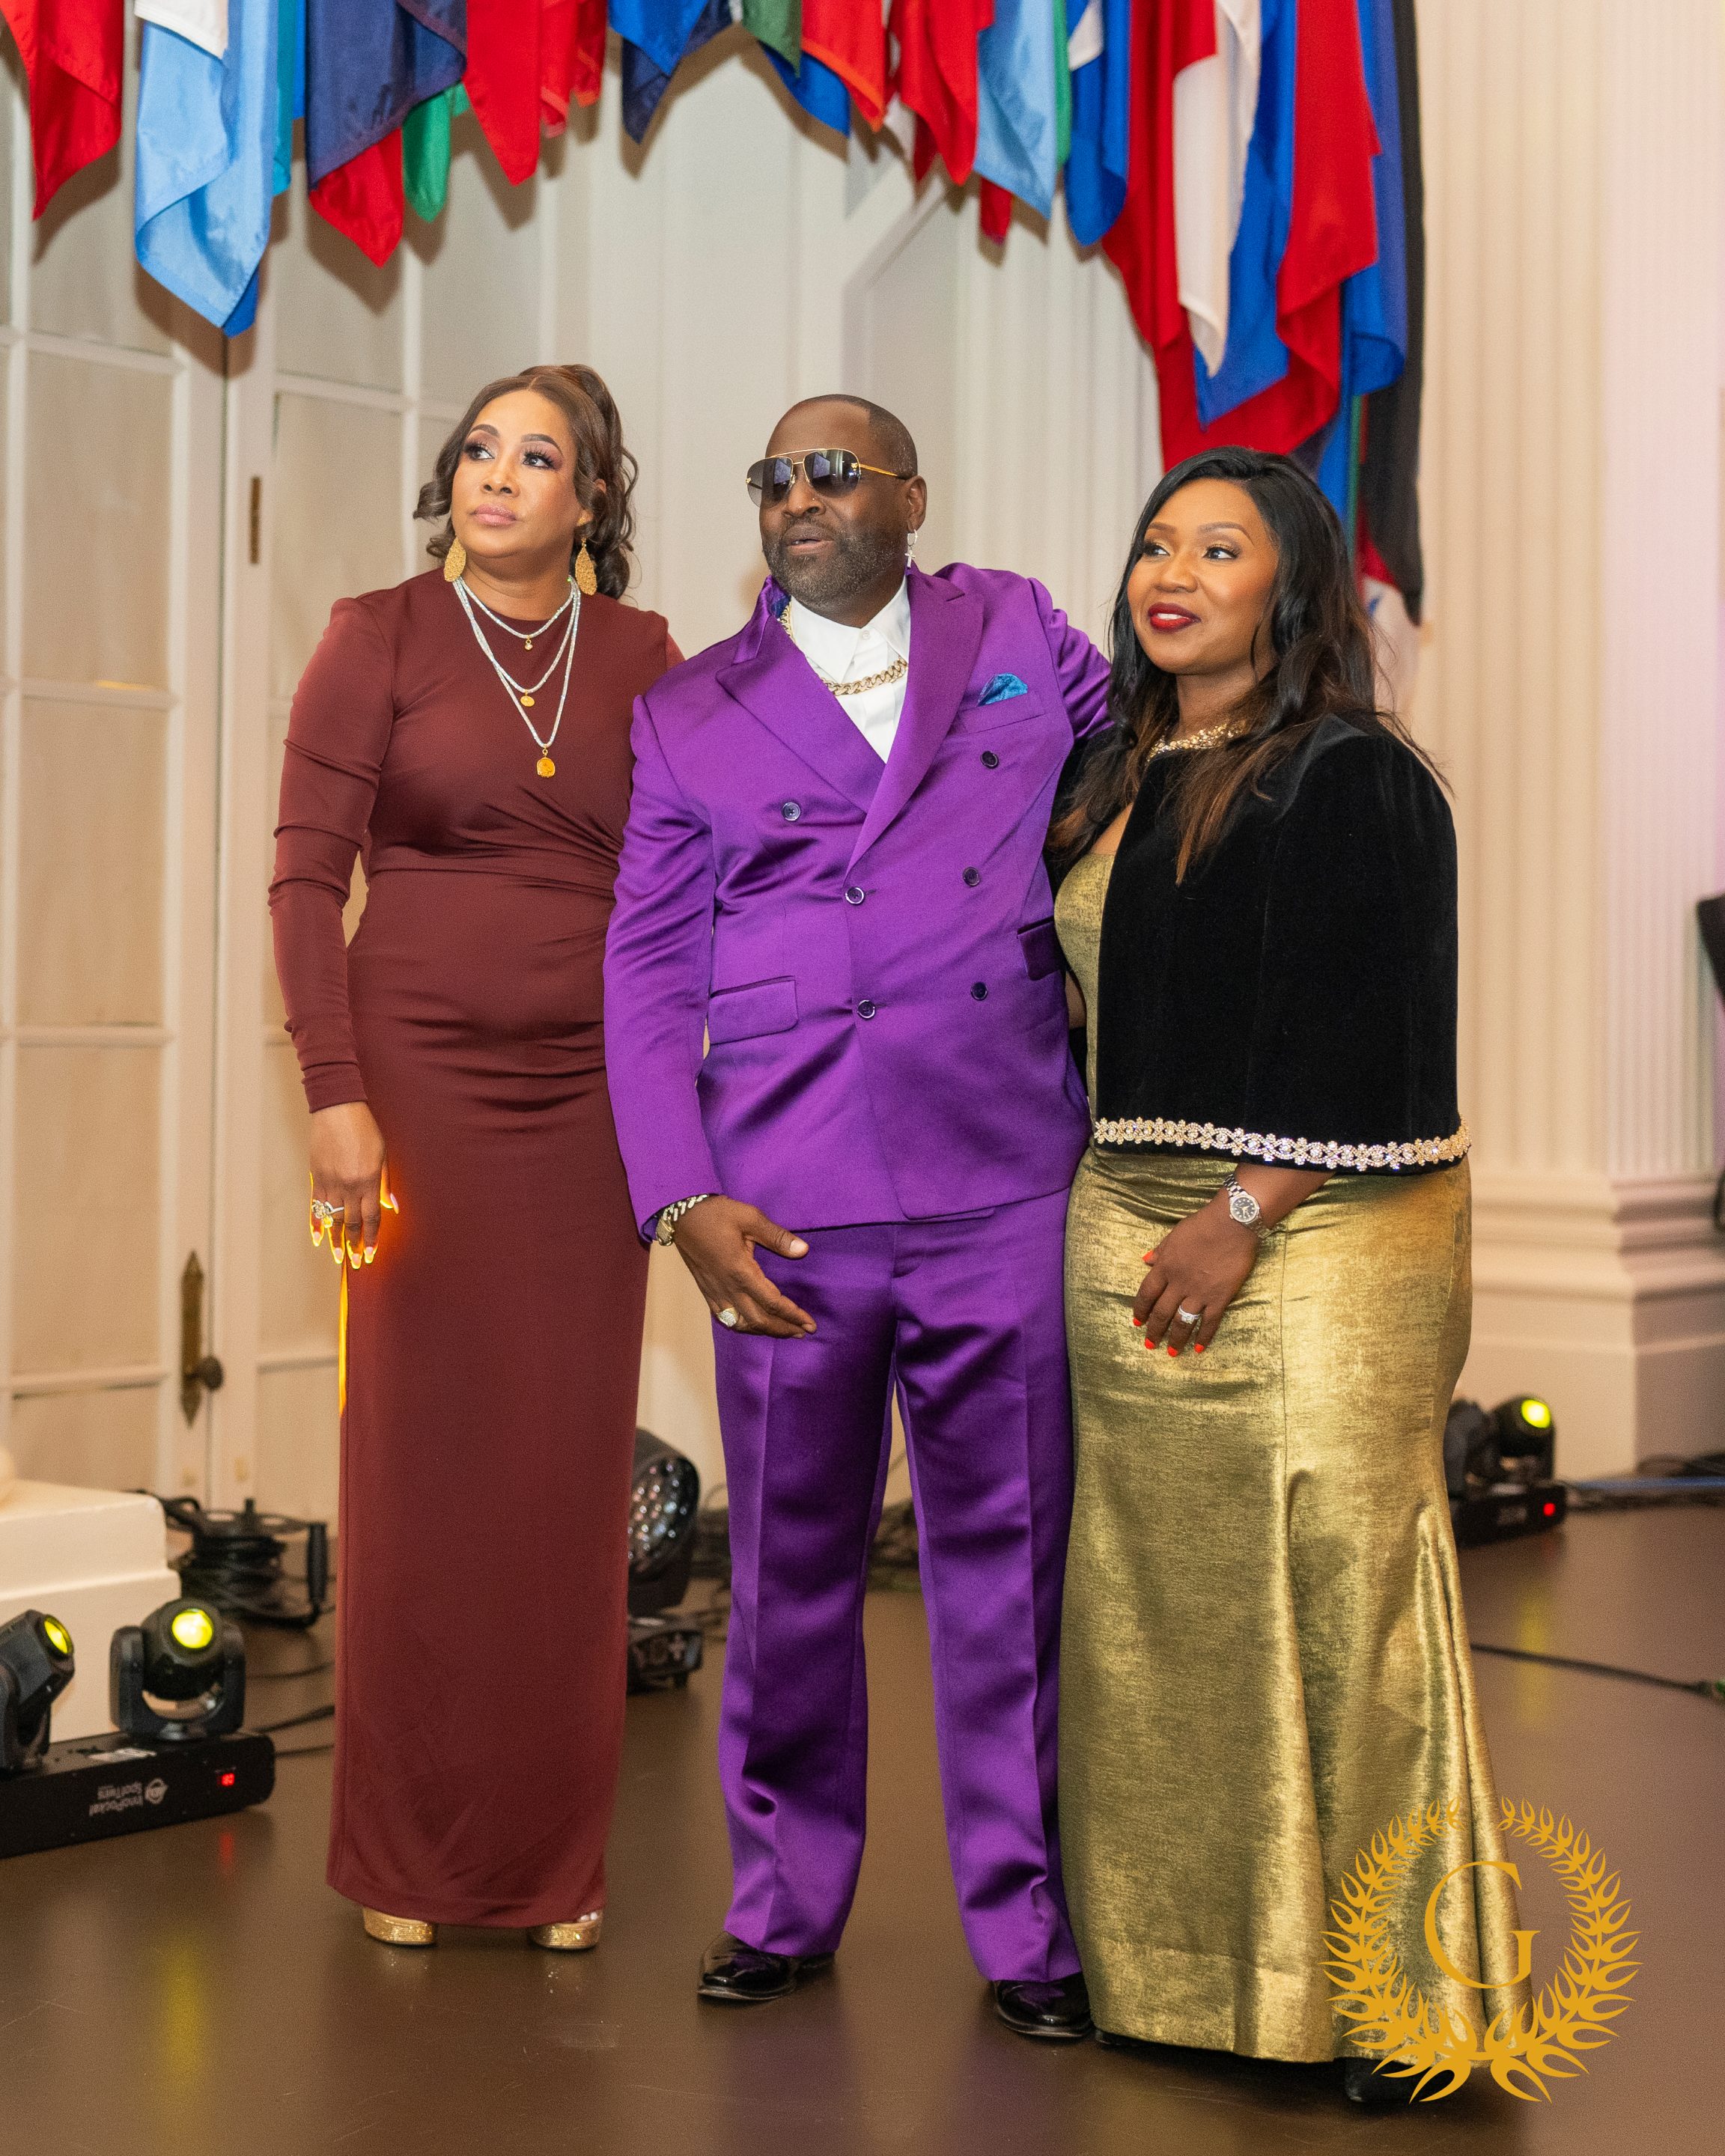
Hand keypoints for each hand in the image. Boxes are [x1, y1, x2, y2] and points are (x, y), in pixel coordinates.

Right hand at [309, 1102, 394, 1268]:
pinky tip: (317, 1237)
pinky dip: (316, 1223)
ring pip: (332, 1218)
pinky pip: (315, 1206)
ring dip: (335, 1240)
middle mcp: (349, 1186)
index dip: (372, 1238)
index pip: (372, 1218)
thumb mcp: (383, 1155)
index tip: (371, 1254)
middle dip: (354, 1245)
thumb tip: (393, 1207)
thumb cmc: (365, 1130)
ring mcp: (330, 1183)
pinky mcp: (316, 1177)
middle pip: (351, 1223)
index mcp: (368, 1181)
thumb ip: (385, 1183)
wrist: (338, 1110)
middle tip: (356, 1263)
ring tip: (337, 1258)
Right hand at [671, 1197, 814, 1338]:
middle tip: (803, 1333)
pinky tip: (752, 1326)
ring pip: (742, 1324)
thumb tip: (803, 1250)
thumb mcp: (750, 1218)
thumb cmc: (716, 1214)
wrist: (682, 1215)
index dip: (793, 1316)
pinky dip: (743, 1327)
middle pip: (759, 1320)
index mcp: (741, 1272)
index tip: (810, 1324)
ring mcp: (715, 1292)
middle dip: (783, 1329)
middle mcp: (728, 1288)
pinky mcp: (707, 1292)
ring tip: (783, 1332)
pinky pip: (725, 1319)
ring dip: (764, 1331)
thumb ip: (777, 1237)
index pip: (773, 1303)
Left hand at [1132, 1197, 1259, 1355]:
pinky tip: (1199, 1348)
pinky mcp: (1220, 1297)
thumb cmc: (1202, 1225)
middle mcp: (1179, 1283)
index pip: (1146, 1294)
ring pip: (1183, 1322)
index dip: (1140, 1310)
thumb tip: (1145, 1260)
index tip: (1137, 1322)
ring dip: (1175, 1339)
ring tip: (1171, 1352)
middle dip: (1154, 1330)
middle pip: (1162, 1312)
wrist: (1233, 1223)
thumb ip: (1160, 1251)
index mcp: (1165, 1267)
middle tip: (1150, 1343)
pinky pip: (1210, 1322)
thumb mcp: (1174, 1234)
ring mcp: (1199, 1292)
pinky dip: (1204, 1336)